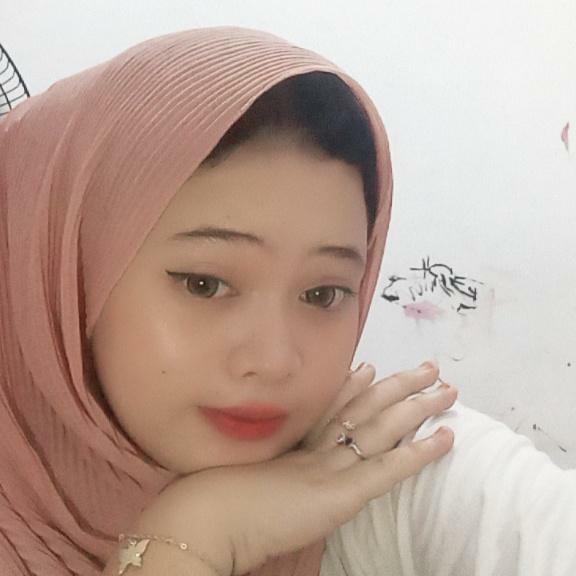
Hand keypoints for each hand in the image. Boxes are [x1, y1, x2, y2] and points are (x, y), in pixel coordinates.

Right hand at [132, 363, 456, 575]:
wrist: (205, 515)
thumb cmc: (210, 502)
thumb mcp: (236, 479)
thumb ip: (255, 469)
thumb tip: (258, 466)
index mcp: (291, 441)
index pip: (330, 408)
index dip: (354, 387)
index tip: (371, 368)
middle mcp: (314, 444)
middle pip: (363, 407)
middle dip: (397, 385)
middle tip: (427, 367)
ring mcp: (329, 465)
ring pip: (381, 427)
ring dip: (416, 406)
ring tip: (446, 388)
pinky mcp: (339, 493)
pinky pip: (386, 469)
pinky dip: (418, 453)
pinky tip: (445, 437)